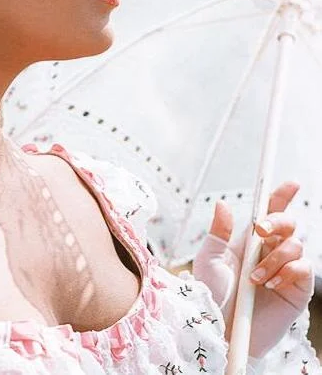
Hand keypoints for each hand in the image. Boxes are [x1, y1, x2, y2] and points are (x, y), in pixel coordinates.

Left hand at [192, 182, 313, 357]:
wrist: (222, 330)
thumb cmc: (212, 296)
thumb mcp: (210, 260)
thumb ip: (218, 232)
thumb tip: (222, 202)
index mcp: (249, 241)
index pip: (269, 213)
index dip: (281, 197)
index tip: (290, 184)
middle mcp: (270, 252)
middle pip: (288, 224)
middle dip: (277, 221)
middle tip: (260, 231)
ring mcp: (284, 271)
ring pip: (295, 245)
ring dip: (274, 257)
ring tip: (255, 278)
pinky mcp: (296, 291)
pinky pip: (304, 269)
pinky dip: (288, 271)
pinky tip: (270, 284)